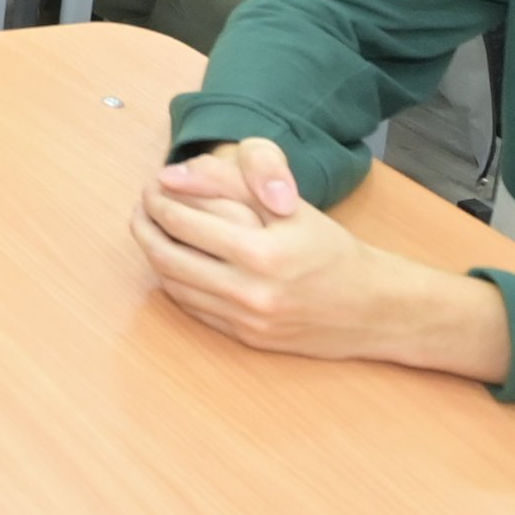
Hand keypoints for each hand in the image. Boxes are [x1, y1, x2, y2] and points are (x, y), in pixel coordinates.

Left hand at [132, 137, 513, 377]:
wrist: (373, 308)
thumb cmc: (331, 250)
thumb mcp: (288, 204)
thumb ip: (229, 183)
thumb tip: (171, 175)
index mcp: (263, 253)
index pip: (183, 220)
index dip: (158, 199)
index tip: (151, 185)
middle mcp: (251, 293)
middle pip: (166, 256)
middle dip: (145, 227)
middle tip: (141, 208)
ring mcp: (246, 321)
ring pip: (174, 285)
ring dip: (155, 255)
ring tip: (152, 230)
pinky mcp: (246, 339)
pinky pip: (193, 309)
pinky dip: (175, 282)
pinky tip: (176, 262)